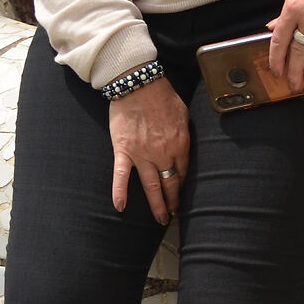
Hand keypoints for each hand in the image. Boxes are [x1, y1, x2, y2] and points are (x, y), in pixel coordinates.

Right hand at [108, 75, 188, 222]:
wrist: (138, 83)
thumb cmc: (162, 95)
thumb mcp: (183, 113)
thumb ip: (184, 133)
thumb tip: (183, 145)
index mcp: (180, 144)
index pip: (183, 171)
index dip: (181, 184)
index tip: (180, 192)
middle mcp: (163, 153)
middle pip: (169, 183)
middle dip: (172, 201)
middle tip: (172, 215)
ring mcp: (142, 154)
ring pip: (150, 185)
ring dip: (156, 204)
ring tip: (160, 219)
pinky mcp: (123, 151)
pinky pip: (121, 176)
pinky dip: (120, 192)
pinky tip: (120, 208)